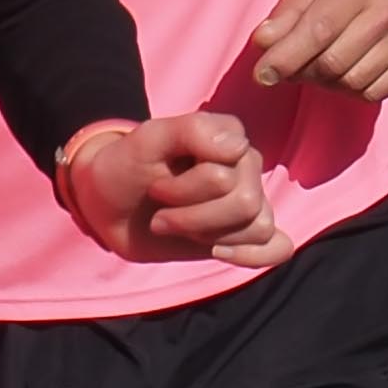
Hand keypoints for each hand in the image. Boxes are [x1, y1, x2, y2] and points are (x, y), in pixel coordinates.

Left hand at [62, 112, 282, 265]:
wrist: (110, 206)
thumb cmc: (126, 168)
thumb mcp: (145, 141)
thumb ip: (190, 131)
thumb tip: (239, 148)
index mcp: (229, 137)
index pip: (227, 176)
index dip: (187, 189)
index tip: (155, 185)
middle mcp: (246, 166)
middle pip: (245, 205)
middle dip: (192, 217)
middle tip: (159, 214)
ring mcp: (249, 200)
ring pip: (257, 228)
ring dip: (206, 234)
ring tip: (174, 224)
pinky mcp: (244, 233)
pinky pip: (277, 247)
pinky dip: (253, 256)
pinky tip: (218, 252)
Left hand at [251, 0, 387, 98]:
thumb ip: (288, 10)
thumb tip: (265, 44)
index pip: (319, 30)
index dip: (286, 58)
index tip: (263, 74)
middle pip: (335, 63)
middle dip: (303, 72)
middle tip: (293, 65)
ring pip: (354, 82)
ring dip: (327, 83)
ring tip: (321, 64)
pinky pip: (377, 92)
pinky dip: (353, 90)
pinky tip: (348, 69)